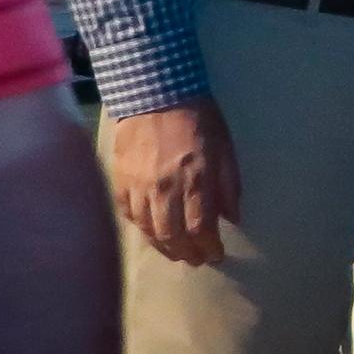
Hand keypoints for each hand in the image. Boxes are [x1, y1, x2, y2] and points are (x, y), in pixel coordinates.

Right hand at [107, 98, 238, 266]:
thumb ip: (229, 187)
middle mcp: (165, 189)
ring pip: (148, 230)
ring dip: (164, 247)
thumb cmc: (199, 119)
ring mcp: (138, 186)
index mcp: (196, 181)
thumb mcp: (226, 150)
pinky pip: (128, 214)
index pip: (200, 229)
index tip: (217, 255)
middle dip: (187, 254)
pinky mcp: (120, 180)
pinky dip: (142, 229)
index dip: (209, 248)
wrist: (155, 93)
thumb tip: (233, 219)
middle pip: (172, 236)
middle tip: (197, 260)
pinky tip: (153, 233)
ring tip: (177, 254)